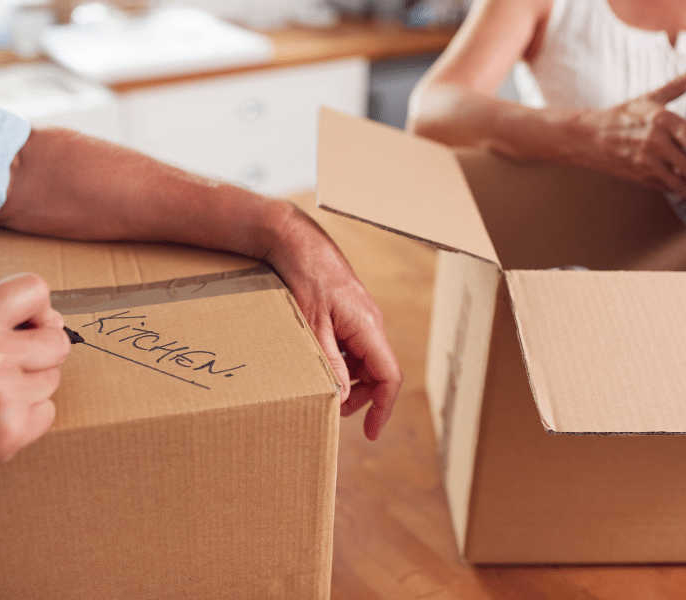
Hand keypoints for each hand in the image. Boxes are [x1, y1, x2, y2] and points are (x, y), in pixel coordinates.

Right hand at [0, 273, 69, 484]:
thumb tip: (51, 319)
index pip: (33, 290)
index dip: (33, 305)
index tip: (25, 319)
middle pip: (58, 342)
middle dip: (41, 349)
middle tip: (11, 359)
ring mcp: (4, 400)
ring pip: (52, 379)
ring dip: (30, 383)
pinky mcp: (12, 434)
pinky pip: (47, 410)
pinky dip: (27, 413)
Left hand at [265, 203, 402, 440]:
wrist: (295, 241)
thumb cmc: (305, 277)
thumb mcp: (313, 327)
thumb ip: (330, 363)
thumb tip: (341, 397)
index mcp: (369, 327)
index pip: (389, 376)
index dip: (384, 407)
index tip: (370, 432)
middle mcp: (371, 323)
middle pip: (378, 371)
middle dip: (361, 396)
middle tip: (334, 410)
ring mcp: (361, 317)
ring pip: (364, 359)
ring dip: (349, 379)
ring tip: (324, 388)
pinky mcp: (349, 312)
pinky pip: (353, 345)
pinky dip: (342, 360)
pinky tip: (319, 362)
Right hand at [574, 61, 685, 216]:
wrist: (588, 138)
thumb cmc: (619, 118)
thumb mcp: (649, 98)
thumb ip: (678, 84)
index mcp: (661, 120)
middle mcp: (655, 144)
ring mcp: (647, 163)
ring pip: (680, 183)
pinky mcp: (641, 177)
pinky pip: (666, 187)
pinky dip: (683, 195)